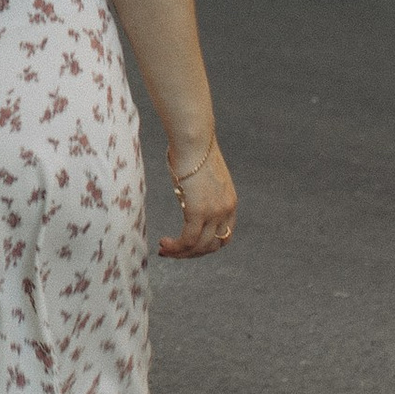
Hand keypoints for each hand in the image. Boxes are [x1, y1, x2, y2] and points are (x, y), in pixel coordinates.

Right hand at [158, 131, 237, 260]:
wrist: (193, 140)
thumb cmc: (191, 151)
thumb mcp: (201, 177)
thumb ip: (199, 193)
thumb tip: (185, 198)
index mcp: (230, 203)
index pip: (223, 236)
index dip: (205, 245)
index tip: (187, 245)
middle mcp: (226, 210)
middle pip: (211, 246)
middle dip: (191, 253)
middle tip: (172, 251)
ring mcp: (214, 212)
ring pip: (199, 247)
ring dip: (181, 253)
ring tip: (164, 249)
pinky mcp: (198, 211)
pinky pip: (187, 240)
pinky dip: (176, 247)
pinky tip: (164, 244)